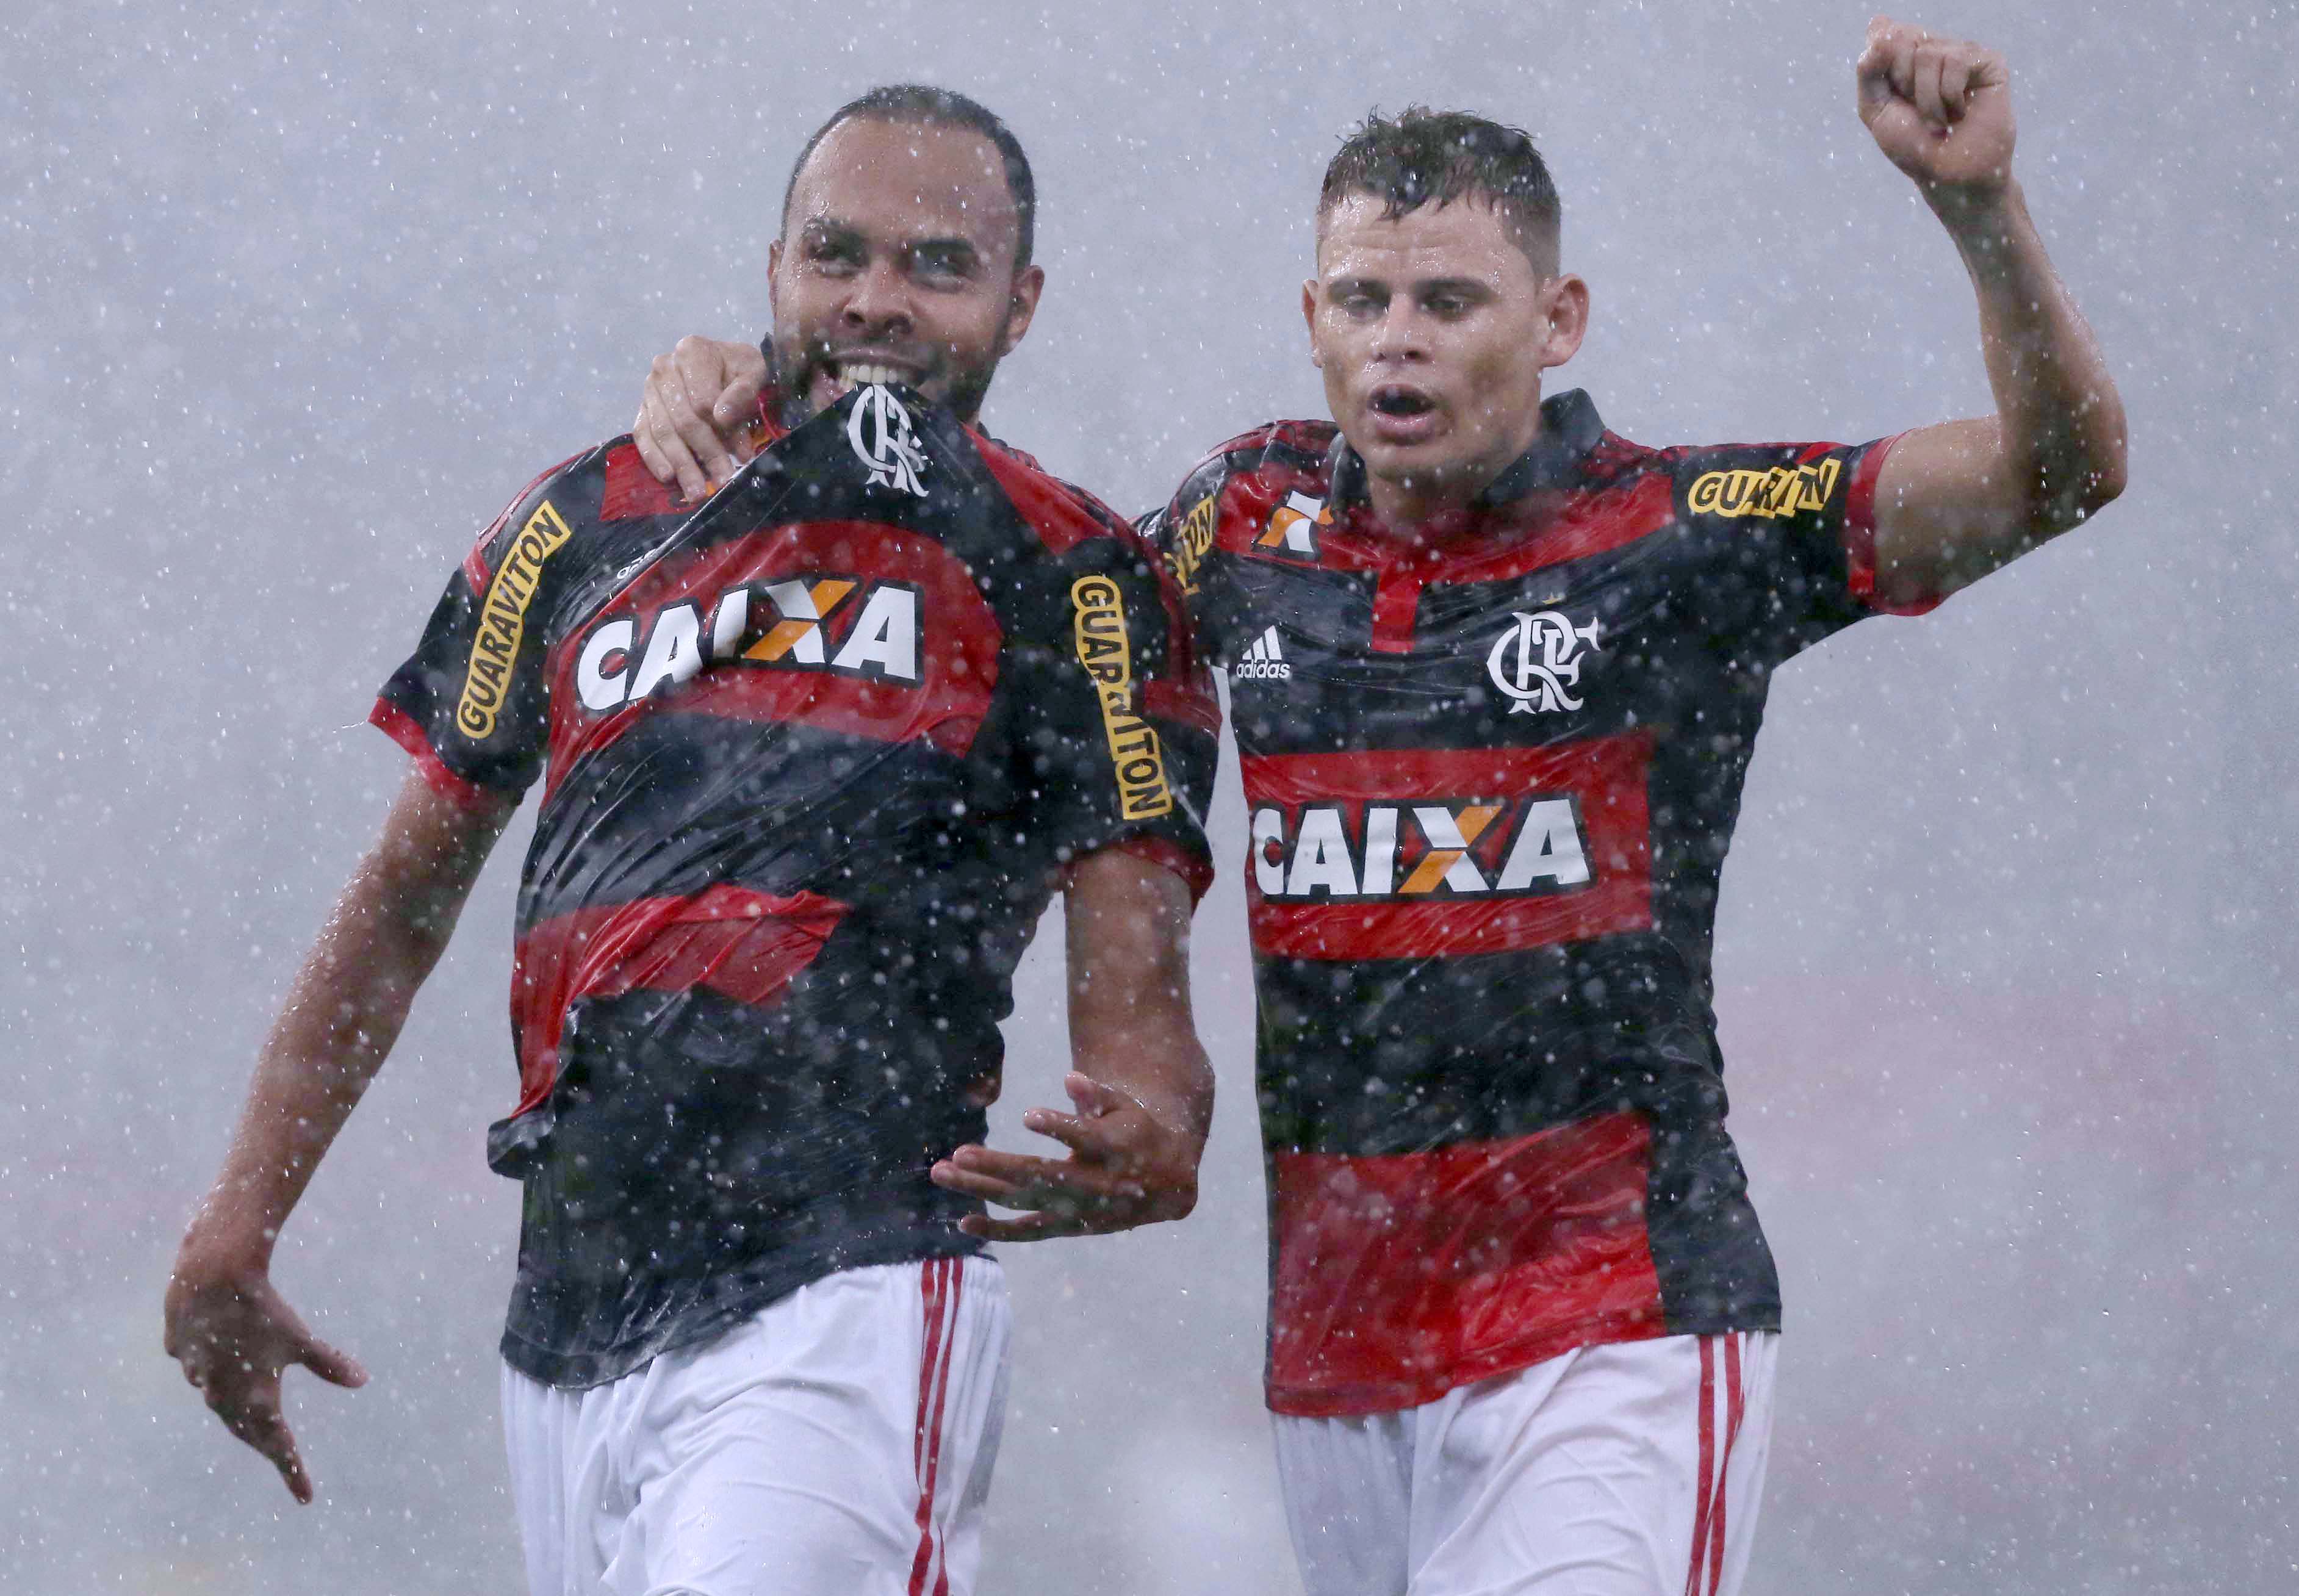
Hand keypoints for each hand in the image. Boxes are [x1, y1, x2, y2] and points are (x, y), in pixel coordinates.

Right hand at [163, 1255, 366, 1503]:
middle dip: (266, 1447)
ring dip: (235, 1417)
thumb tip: (362, 1380)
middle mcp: (222, 1395)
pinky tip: (210, 1375)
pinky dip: (209, 1378)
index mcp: (255, 1399)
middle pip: (246, 1430)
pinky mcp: (181, 1350)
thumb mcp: (300, 1339)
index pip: (279, 1446)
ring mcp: (197, 1374)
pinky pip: (197, 1371)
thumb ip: (328, 1363)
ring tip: (251, 1428)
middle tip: (283, 1460)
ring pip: (218, 1404)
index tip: (305, 1497)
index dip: (292, 1472)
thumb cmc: (263, 1311)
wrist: (210, 1278)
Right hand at [631, 335, 769, 501]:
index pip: (704, 400)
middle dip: (706, 454)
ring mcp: (649, 389)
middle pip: (684, 419)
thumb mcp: (753, 372)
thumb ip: (743, 392)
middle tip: (723, 480)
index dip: (723, 430)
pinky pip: (643, 435)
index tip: (741, 454)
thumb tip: (722, 416)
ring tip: (698, 492)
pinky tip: (668, 478)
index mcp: (692, 351)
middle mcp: (664, 367)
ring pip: (663, 431)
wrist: (721, 365)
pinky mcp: (642, 408)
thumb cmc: (739, 370)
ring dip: (682, 465)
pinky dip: (654, 458)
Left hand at [930, 1072, 1205, 1241]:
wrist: (1166, 1187)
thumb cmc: (1137, 1133)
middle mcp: (1092, 1185)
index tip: (1030, 1115)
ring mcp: (1077, 1211)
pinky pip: (1027, 1233)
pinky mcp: (1067, 1227)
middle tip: (956, 1154)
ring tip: (940, 1173)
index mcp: (1113, 1149)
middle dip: (996, 1167)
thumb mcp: (1126, 1108)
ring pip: (1023, 1203)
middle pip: (1039, 1177)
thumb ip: (1098, 1095)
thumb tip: (1071, 1079)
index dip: (1060, 1128)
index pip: (1084, 1138)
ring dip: (980, 1190)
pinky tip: (962, 1222)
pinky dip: (996, 1230)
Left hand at [1857, 16, 2014, 201]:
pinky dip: (1948, 96)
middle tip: (1916, 109)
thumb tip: (1878, 24)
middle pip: (1903, 38)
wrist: (1948, 175)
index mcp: (1905, 58)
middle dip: (1901, 83)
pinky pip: (1956, 60)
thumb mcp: (1876, 110)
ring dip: (1926, 99)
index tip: (1893, 94)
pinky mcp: (1988, 62)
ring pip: (1929, 53)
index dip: (1882, 63)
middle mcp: (1934, 49)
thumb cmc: (1912, 146)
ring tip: (1938, 121)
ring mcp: (1962, 53)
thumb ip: (1868, 70)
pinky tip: (1959, 114)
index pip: (1886, 34)